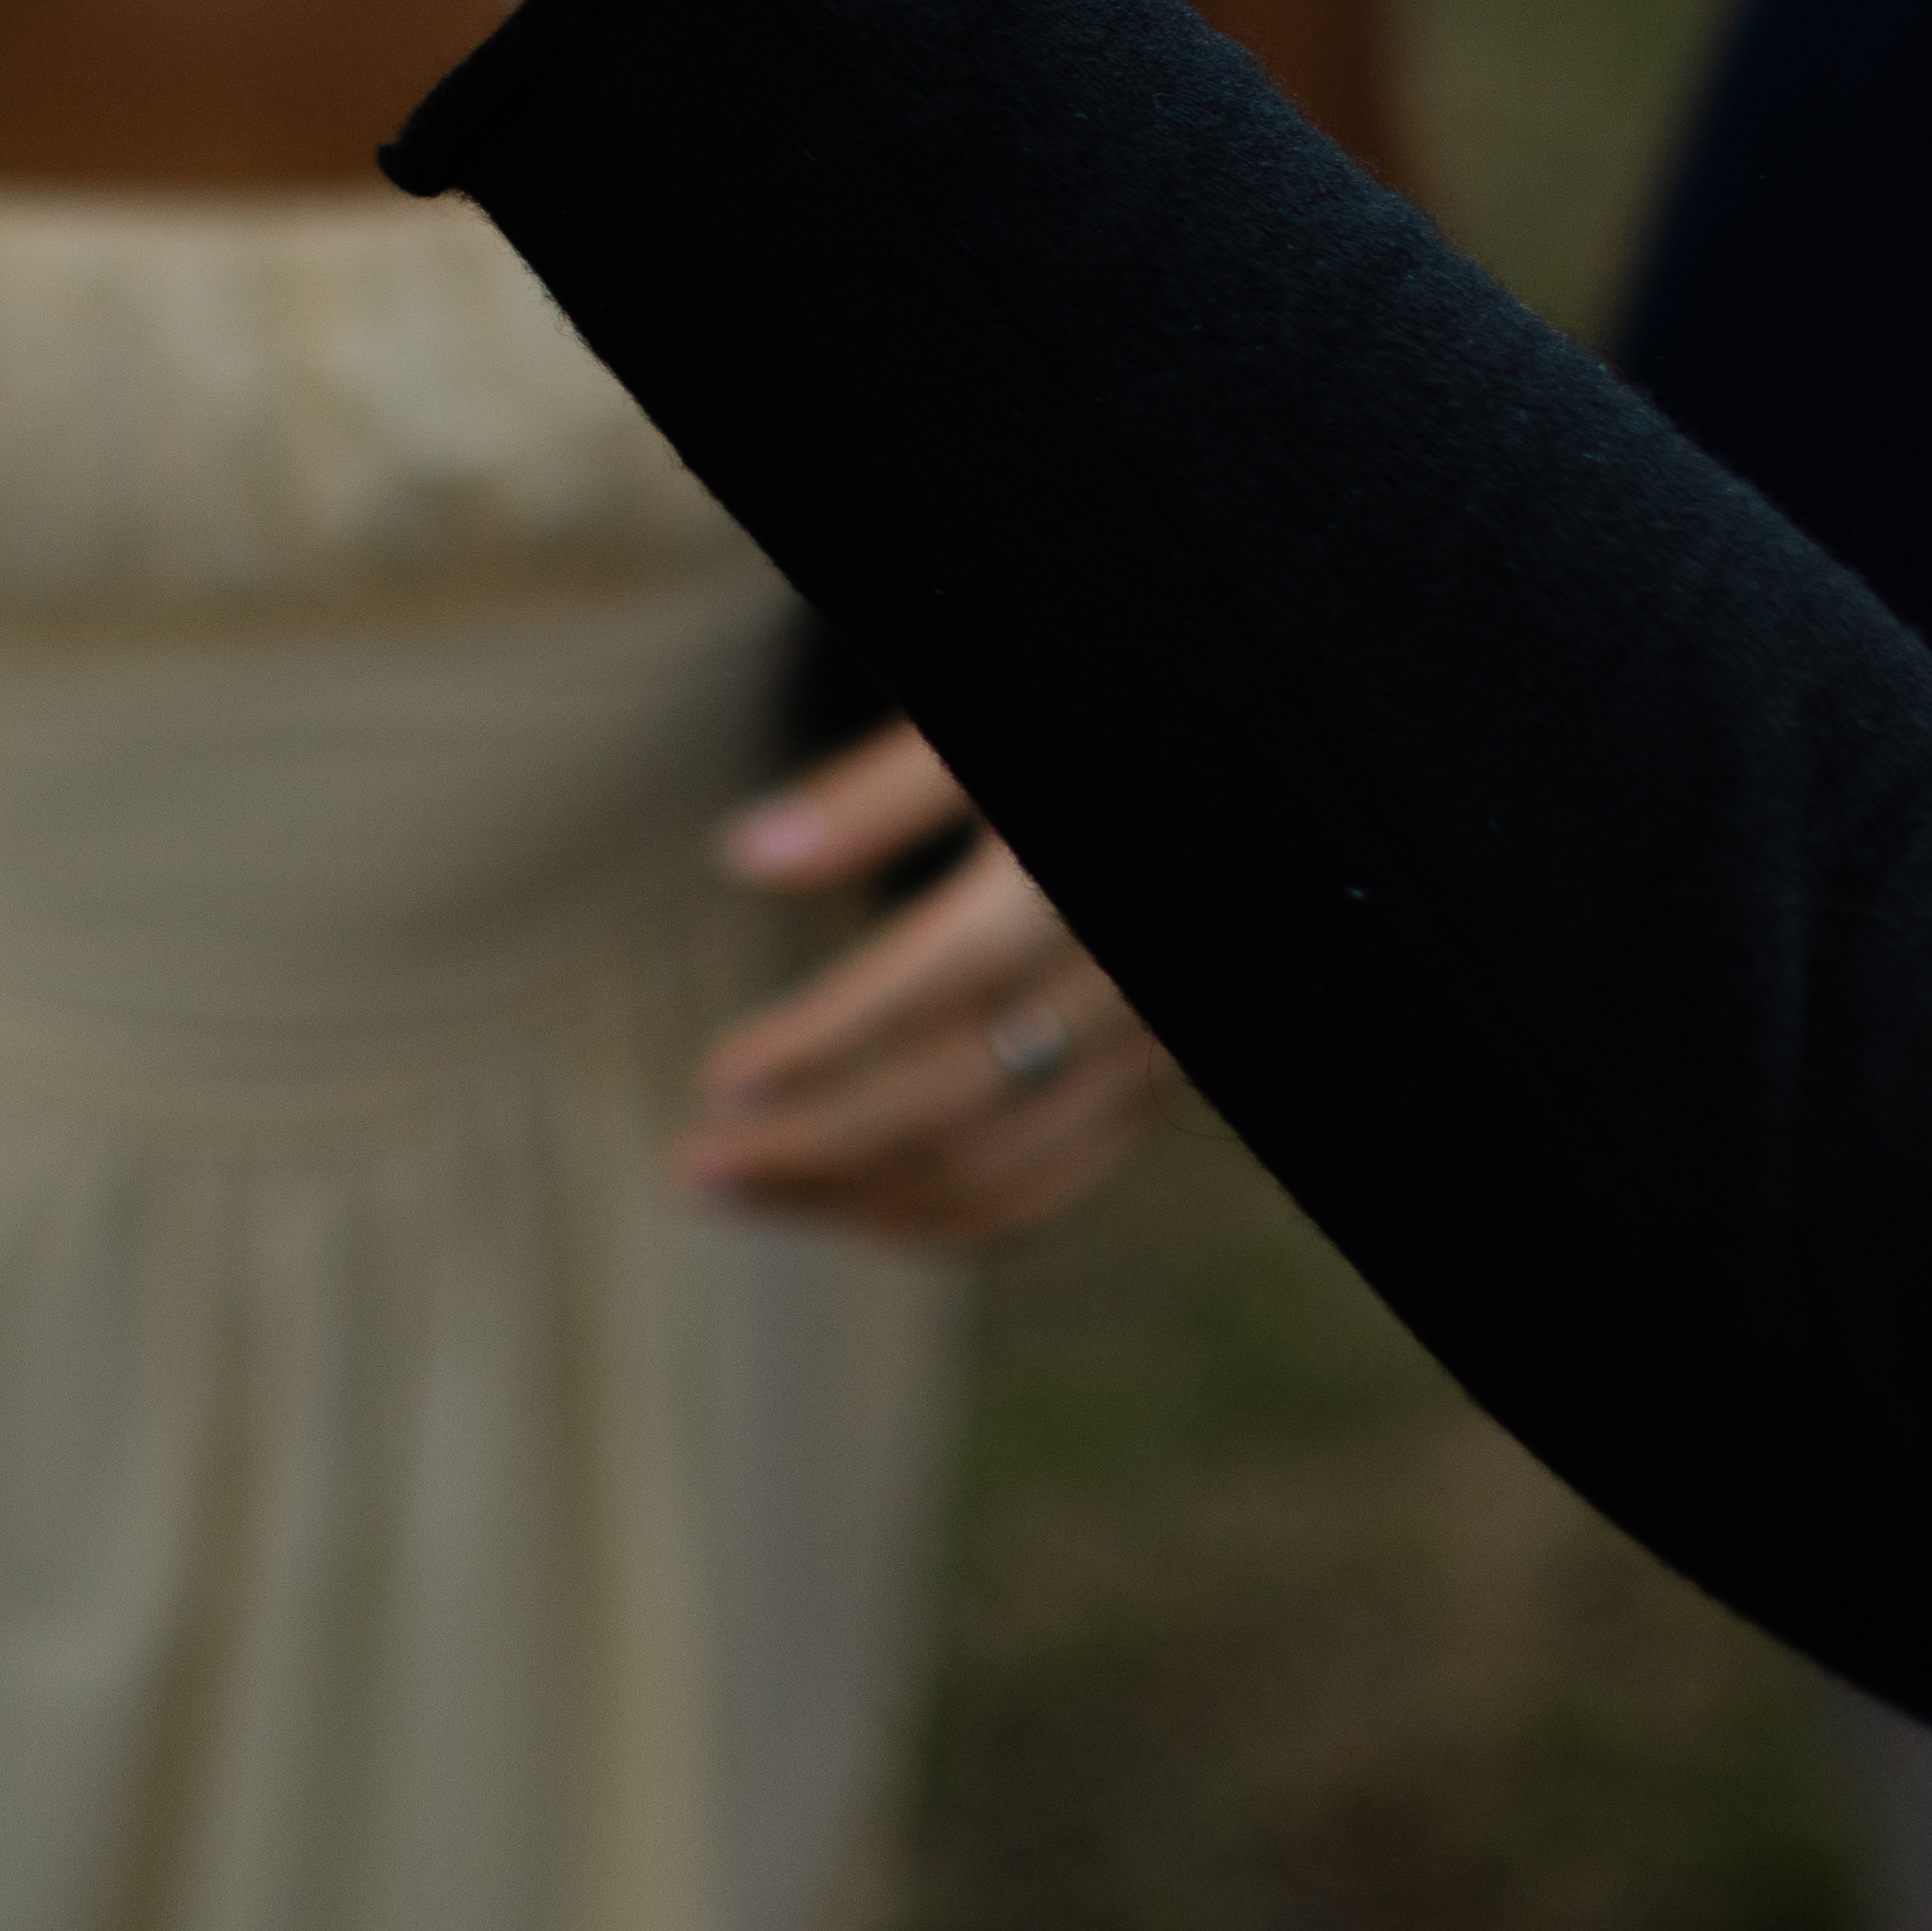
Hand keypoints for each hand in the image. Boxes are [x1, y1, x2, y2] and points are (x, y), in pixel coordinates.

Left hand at [677, 727, 1175, 1247]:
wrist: (1239, 758)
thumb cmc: (1093, 715)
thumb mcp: (990, 714)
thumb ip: (878, 790)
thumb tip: (746, 857)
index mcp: (1082, 873)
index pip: (942, 980)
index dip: (827, 1039)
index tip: (718, 1077)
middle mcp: (1135, 975)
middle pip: (964, 1095)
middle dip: (818, 1146)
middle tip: (691, 1168)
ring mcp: (1158, 1046)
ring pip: (1007, 1166)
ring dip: (864, 1199)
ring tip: (741, 1195)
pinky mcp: (1161, 1084)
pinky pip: (1057, 1183)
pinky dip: (952, 1216)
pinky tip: (847, 1208)